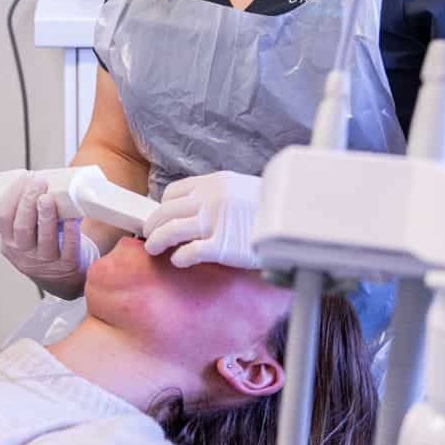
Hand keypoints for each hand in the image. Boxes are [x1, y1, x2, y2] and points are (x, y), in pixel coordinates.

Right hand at [0, 174, 99, 297]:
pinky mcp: (67, 267)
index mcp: (10, 244)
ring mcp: (45, 263)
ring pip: (44, 238)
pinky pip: (69, 247)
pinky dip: (71, 232)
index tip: (23, 179)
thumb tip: (39, 181)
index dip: (12, 196)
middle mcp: (24, 255)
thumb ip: (28, 217)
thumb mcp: (27, 239)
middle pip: (23, 227)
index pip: (4, 218)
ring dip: (46, 216)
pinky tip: (72, 219)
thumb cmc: (45, 253)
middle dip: (29, 202)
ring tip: (49, 198)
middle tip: (37, 183)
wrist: (64, 282)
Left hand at [142, 171, 262, 269]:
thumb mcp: (241, 189)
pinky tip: (178, 261)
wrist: (296, 220)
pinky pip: (189, 252)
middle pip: (167, 212)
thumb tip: (192, 209)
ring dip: (157, 241)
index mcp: (215, 182)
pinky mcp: (223, 246)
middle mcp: (212, 198)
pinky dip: (178, 258)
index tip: (161, 217)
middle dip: (152, 225)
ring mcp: (217, 221)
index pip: (173, 192)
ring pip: (171, 230)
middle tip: (148, 235)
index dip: (162, 207)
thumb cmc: (269, 210)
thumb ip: (217, 195)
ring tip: (153, 249)